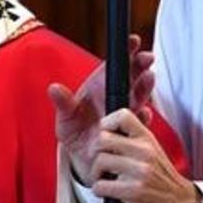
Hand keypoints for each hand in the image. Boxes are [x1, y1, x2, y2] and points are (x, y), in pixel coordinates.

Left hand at [48, 34, 154, 184]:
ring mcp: (125, 112)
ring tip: (149, 78)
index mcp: (99, 87)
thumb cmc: (75, 134)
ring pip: (139, 95)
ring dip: (145, 86)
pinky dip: (144, 116)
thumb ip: (63, 104)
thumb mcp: (66, 120)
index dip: (125, 51)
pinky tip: (144, 113)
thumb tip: (54, 88)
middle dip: (140, 65)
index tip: (133, 41)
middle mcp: (115, 96)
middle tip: (147, 58)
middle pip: (131, 76)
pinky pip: (140, 122)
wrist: (86, 161)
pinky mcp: (132, 130)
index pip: (113, 65)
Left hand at [88, 108, 202, 202]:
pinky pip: (101, 185)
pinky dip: (98, 189)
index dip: (106, 122)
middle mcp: (144, 151)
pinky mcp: (135, 191)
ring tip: (103, 177)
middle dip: (95, 152)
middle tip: (99, 160)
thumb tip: (143, 109)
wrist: (182, 202)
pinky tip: (106, 190)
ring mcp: (140, 171)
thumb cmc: (163, 177)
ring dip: (95, 173)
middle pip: (103, 139)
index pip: (123, 115)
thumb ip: (142, 131)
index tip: (104, 133)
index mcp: (147, 139)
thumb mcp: (154, 148)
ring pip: (100, 161)